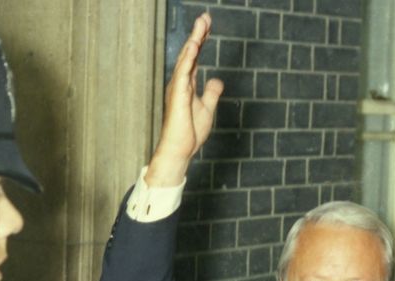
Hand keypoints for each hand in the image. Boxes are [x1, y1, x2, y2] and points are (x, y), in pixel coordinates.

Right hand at [146, 13, 223, 186]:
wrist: (180, 149)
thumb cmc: (189, 132)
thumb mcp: (207, 108)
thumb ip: (211, 93)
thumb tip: (217, 80)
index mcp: (188, 84)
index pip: (196, 57)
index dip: (201, 40)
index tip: (207, 25)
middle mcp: (181, 82)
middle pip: (191, 53)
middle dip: (198, 34)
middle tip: (206, 17)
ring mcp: (178, 87)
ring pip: (186, 59)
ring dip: (194, 41)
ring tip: (202, 24)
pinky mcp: (177, 95)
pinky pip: (183, 73)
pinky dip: (188, 58)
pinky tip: (193, 45)